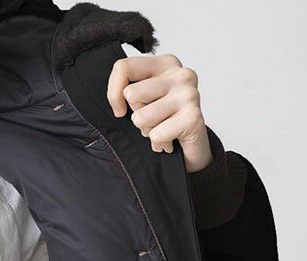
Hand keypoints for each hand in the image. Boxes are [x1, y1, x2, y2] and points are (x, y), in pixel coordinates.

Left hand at [107, 53, 213, 172]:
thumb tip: (118, 104)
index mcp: (166, 64)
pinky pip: (156, 134)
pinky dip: (159, 143)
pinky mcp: (193, 117)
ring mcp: (188, 95)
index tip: (120, 110)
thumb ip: (128, 91)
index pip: (124, 67)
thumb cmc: (166, 122)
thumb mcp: (143, 100)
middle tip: (154, 121)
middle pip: (131, 94)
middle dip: (136, 115)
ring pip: (142, 117)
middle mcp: (180, 74)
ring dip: (148, 131)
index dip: (113, 94)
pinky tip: (171, 141)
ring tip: (163, 130)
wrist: (193, 149)